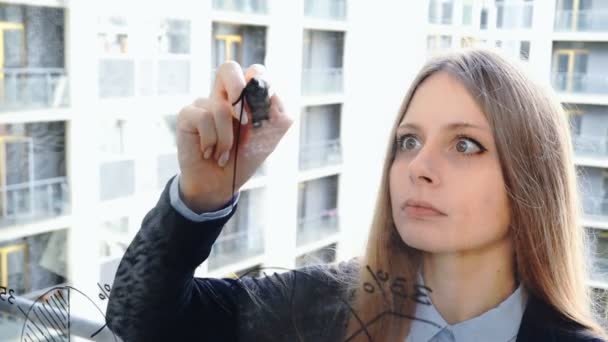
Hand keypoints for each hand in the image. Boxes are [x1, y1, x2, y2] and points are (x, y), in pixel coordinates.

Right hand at [176, 62, 292, 211]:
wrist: (220, 184)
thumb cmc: (244, 158)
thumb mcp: (269, 138)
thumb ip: (278, 115)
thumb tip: (271, 94)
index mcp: (247, 97)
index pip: (255, 72)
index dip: (260, 86)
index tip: (262, 111)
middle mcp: (224, 96)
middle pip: (228, 68)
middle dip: (238, 88)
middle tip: (243, 117)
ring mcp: (205, 103)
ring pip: (220, 106)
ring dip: (227, 139)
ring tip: (224, 154)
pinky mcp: (188, 115)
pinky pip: (203, 117)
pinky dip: (212, 141)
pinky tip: (209, 153)